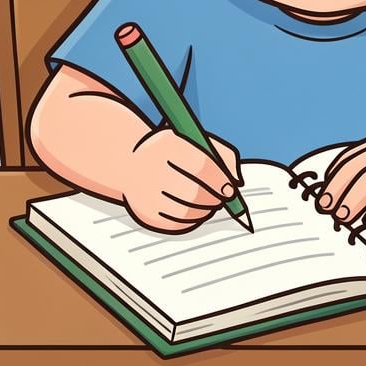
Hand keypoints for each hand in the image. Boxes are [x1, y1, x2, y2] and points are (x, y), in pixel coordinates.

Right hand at [121, 128, 242, 232]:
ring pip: (189, 211)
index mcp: (165, 147)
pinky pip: (178, 224)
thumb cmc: (169, 151)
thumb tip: (237, 181)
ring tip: (208, 200)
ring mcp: (147, 196)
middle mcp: (152, 171)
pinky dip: (192, 219)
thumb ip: (221, 154)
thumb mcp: (193, 140)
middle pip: (195, 193)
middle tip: (223, 197)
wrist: (129, 164)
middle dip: (215, 198)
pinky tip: (193, 208)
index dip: (219, 181)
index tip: (230, 189)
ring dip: (205, 209)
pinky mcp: (146, 215)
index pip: (200, 167)